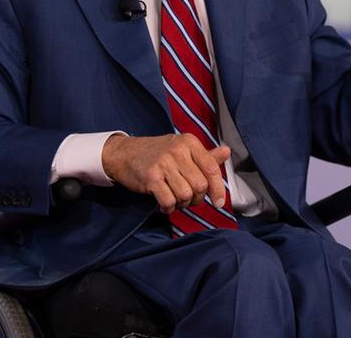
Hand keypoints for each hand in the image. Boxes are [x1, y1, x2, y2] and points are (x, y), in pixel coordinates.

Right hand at [102, 133, 229, 213]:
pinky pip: (169, 201)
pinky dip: (168, 207)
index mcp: (189, 142)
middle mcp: (178, 151)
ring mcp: (163, 164)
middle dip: (196, 198)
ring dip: (181, 204)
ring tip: (174, 199)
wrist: (124, 153)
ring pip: (185, 195)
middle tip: (187, 199)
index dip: (218, 188)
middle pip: (199, 185)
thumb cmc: (156, 153)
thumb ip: (205, 155)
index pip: (211, 168)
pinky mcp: (151, 178)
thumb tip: (227, 152)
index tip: (218, 202)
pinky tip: (164, 204)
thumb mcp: (181, 149)